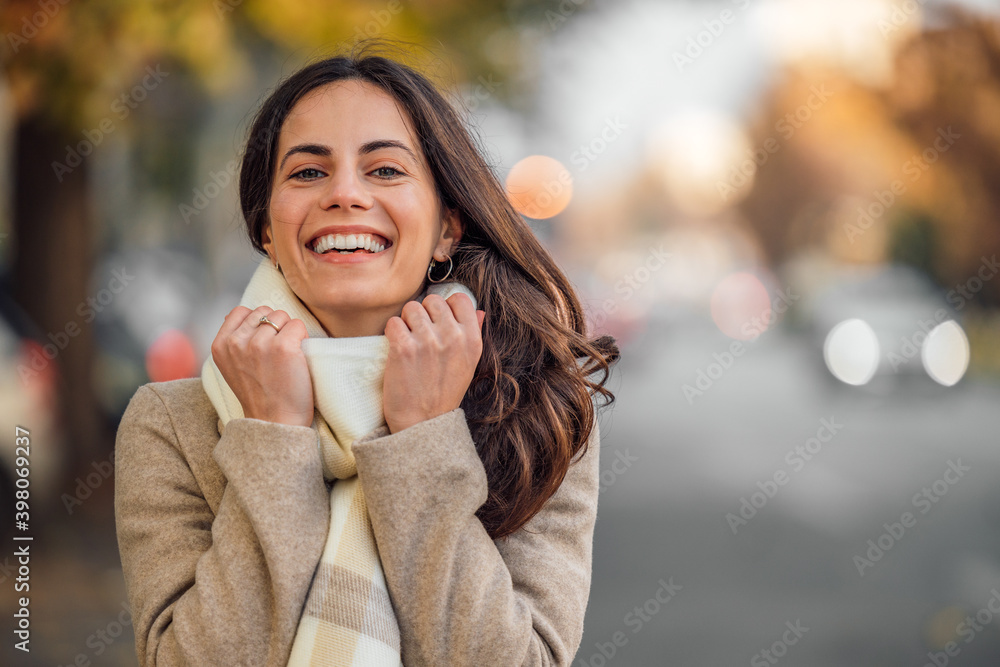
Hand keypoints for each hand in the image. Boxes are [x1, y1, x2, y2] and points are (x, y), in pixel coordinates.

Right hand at [210, 306, 313, 426]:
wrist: (274, 422)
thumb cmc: (258, 395)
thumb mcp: (231, 366)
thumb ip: (231, 340)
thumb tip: (232, 313)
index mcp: (220, 345)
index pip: (240, 311)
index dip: (257, 322)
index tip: (263, 342)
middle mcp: (237, 342)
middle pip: (264, 312)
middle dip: (274, 326)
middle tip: (277, 353)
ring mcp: (260, 344)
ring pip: (282, 316)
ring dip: (289, 331)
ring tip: (287, 355)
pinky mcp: (284, 347)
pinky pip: (298, 325)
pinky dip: (303, 337)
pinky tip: (298, 357)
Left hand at [382, 293, 485, 433]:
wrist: (423, 423)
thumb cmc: (444, 393)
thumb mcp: (468, 364)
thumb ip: (473, 334)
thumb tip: (479, 311)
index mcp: (472, 340)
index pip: (460, 299)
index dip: (446, 306)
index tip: (438, 322)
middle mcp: (453, 337)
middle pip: (433, 300)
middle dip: (424, 313)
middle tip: (420, 335)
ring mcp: (428, 342)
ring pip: (411, 308)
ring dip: (406, 322)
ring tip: (409, 342)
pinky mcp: (404, 348)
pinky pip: (393, 322)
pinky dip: (391, 333)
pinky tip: (397, 348)